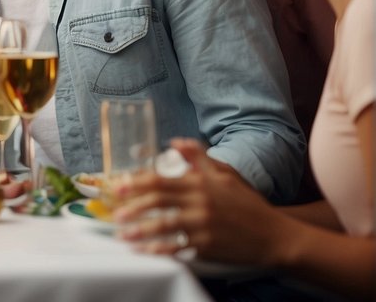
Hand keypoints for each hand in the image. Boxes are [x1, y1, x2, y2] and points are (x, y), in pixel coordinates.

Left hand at [113, 138, 285, 263]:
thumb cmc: (248, 204)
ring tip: (122, 234)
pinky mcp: (207, 246)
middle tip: (115, 212)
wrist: (275, 235)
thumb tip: (176, 141)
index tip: (119, 186)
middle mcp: (200, 203)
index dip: (137, 183)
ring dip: (139, 230)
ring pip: (163, 226)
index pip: (161, 180)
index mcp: (201, 184)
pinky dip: (158, 249)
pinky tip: (144, 250)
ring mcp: (203, 226)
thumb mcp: (226, 174)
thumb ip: (199, 157)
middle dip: (132, 206)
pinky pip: (177, 247)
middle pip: (158, 201)